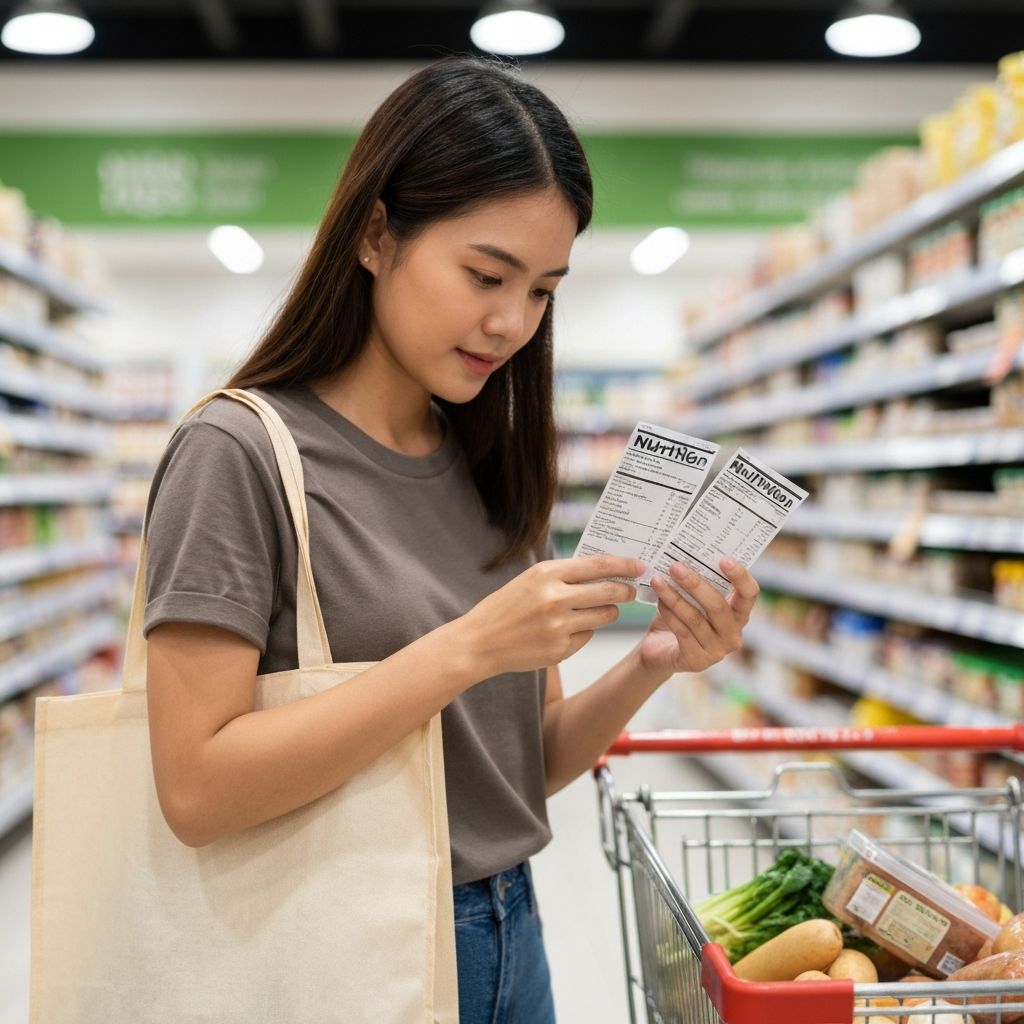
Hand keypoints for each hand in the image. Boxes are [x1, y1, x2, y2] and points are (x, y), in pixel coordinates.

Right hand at [455, 555, 642, 677]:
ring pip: (604, 616)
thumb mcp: (530, 580)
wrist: (479, 642)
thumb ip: (563, 575)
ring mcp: (559, 627)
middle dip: (625, 591)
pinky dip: (583, 631)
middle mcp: (555, 599)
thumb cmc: (506, 607)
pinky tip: (565, 630)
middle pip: (610, 592)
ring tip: (596, 609)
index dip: (624, 565)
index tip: (639, 566)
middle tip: (631, 591)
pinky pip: (587, 636)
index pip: (598, 566)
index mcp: (547, 574)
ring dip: (608, 612)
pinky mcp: (560, 650)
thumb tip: (603, 570)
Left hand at [640, 558, 758, 675]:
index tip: (724, 559)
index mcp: (739, 616)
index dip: (740, 577)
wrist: (660, 652)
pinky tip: (659, 600)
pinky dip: (669, 613)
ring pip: (695, 618)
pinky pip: (682, 631)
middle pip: (718, 606)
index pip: (749, 595)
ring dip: (674, 596)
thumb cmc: (681, 618)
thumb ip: (701, 583)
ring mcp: (717, 651)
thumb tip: (688, 554)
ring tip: (658, 580)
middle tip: (675, 566)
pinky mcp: (697, 660)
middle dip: (695, 584)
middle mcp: (733, 635)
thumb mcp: (694, 600)